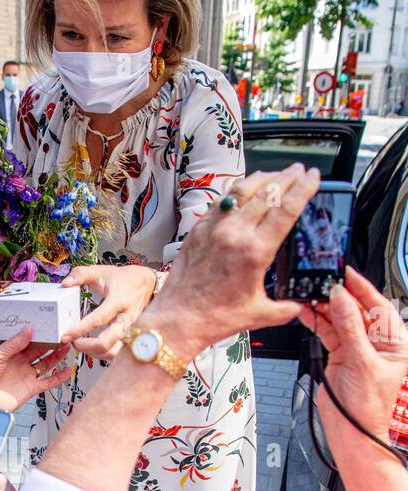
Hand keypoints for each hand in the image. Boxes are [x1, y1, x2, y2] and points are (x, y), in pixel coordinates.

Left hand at [0, 325, 74, 411]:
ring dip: (56, 356)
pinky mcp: (30, 389)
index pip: (26, 341)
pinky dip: (58, 378)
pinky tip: (67, 370)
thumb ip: (12, 345)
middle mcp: (19, 364)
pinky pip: (47, 383)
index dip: (37, 334)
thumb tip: (27, 330)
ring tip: (67, 347)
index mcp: (8, 354)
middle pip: (39, 351)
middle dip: (50, 343)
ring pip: (46, 364)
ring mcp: (25, 376)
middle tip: (61, 334)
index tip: (47, 326)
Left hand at [60, 262, 157, 358]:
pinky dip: (102, 354)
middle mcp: (126, 318)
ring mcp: (130, 330)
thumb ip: (81, 274)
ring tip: (81, 345)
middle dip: (87, 347)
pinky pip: (116, 352)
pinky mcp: (130, 337)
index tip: (66, 336)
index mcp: (118, 301)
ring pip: (113, 352)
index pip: (98, 319)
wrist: (147, 284)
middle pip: (107, 342)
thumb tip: (65, 283)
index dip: (80, 330)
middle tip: (73, 342)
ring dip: (94, 353)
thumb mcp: (102, 271)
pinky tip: (92, 348)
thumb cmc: (124, 279)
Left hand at [150, 165, 322, 360]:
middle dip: (287, 177)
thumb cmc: (213, 318)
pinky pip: (220, 201)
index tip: (313, 177)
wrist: (177, 320)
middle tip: (299, 170)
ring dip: (262, 178)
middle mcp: (234, 234)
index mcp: (254, 252)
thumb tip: (299, 304)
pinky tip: (243, 190)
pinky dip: (236, 191)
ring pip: (241, 190)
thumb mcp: (259, 314)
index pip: (286, 209)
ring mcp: (214, 229)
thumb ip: (285, 308)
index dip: (303, 188)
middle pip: (267, 192)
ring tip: (275, 174)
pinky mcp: (198, 230)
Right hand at [296, 268, 407, 463]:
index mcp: (394, 341)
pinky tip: (307, 312)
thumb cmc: (369, 408)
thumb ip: (350, 328)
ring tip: (310, 295)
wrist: (352, 433)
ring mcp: (356, 347)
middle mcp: (375, 341)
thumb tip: (342, 299)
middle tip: (322, 282)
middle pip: (356, 309)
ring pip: (339, 318)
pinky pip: (327, 331)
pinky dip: (316, 321)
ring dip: (324, 307)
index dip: (361, 288)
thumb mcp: (363, 362)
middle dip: (339, 295)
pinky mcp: (338, 354)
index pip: (378, 306)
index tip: (345, 272)